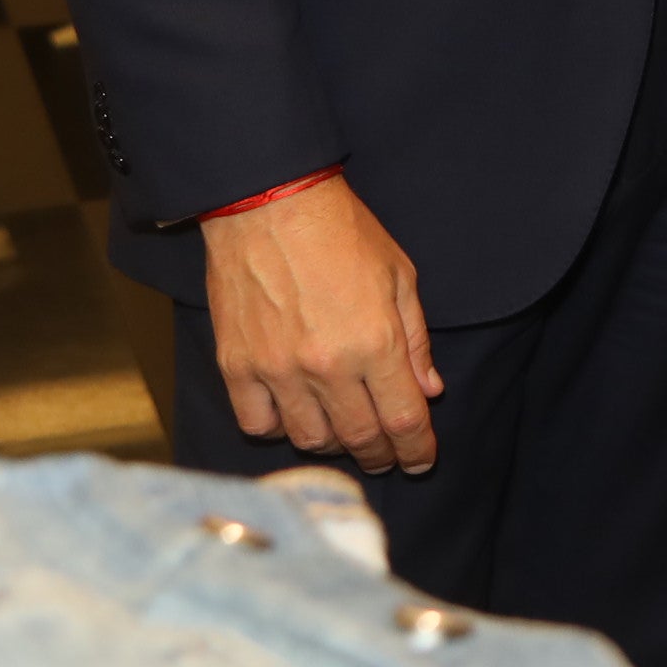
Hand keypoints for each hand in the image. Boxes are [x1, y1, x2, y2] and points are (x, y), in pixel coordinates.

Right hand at [198, 173, 440, 473]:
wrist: (268, 205)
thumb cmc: (342, 232)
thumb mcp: (400, 277)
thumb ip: (416, 340)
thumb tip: (430, 389)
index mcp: (376, 343)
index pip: (403, 420)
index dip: (416, 450)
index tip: (421, 461)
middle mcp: (327, 366)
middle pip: (359, 438)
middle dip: (380, 455)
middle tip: (386, 457)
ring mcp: (277, 370)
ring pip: (309, 438)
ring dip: (333, 444)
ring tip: (343, 433)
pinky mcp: (236, 366)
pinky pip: (257, 423)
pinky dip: (278, 428)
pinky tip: (293, 415)